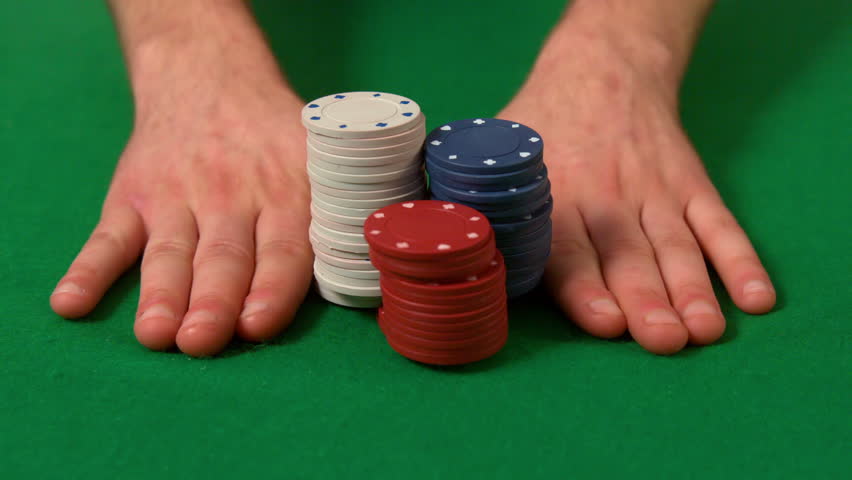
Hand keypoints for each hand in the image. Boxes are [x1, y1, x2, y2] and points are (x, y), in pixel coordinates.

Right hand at [50, 47, 313, 356]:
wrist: (210, 78)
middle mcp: (229, 195)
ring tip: (155, 335)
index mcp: (284, 191)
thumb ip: (336, 212)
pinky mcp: (132, 197)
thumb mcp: (318, 159)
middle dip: (212, 303)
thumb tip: (366, 272)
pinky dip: (88, 271)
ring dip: (161, 295)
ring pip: (169, 253)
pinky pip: (107, 238)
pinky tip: (71, 303)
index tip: (257, 326)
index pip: (282, 249)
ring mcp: (175, 196)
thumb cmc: (274, 139)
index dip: (271, 290)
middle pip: (222, 258)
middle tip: (201, 341)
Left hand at [500, 27, 775, 353]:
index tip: (606, 323)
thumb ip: (476, 203)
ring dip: (693, 290)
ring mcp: (656, 194)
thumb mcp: (500, 156)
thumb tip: (430, 247)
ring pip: (676, 246)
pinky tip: (754, 298)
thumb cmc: (542, 129)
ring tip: (703, 331)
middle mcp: (607, 199)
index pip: (569, 250)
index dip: (587, 289)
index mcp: (556, 198)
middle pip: (629, 256)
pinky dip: (740, 260)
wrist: (603, 71)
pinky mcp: (692, 186)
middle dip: (647, 301)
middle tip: (663, 339)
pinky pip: (720, 224)